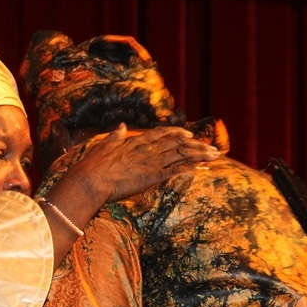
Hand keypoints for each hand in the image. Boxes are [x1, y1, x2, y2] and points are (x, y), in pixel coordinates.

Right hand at [68, 124, 219, 202]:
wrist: (90, 181)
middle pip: (178, 143)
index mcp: (136, 142)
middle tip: (212, 148)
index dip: (178, 133)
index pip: (161, 133)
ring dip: (200, 155)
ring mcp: (151, 162)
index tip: (190, 134)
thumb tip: (120, 125)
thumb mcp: (104, 145)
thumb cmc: (93, 166)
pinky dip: (192, 169)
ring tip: (215, 156)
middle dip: (197, 145)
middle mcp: (147, 149)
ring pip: (182, 154)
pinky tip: (203, 169)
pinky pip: (177, 170)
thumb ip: (115, 135)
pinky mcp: (153, 176)